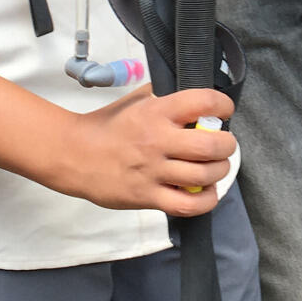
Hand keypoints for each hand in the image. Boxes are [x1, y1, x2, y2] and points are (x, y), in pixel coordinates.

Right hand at [60, 86, 236, 216]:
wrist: (74, 154)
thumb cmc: (106, 125)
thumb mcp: (135, 100)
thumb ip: (163, 96)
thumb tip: (189, 96)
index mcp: (156, 111)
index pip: (204, 101)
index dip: (223, 106)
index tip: (224, 111)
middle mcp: (158, 140)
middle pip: (212, 145)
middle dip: (227, 145)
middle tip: (224, 144)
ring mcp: (153, 170)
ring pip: (204, 175)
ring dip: (219, 171)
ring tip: (215, 168)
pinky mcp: (147, 196)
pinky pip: (187, 205)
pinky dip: (206, 201)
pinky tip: (206, 192)